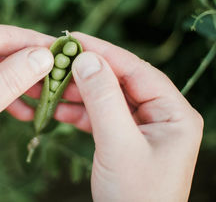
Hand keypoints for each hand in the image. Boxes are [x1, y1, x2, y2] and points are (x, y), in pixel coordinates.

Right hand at [68, 33, 201, 200]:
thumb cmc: (136, 196)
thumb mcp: (119, 145)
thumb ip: (103, 100)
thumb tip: (86, 59)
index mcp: (173, 113)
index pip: (136, 70)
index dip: (104, 52)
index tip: (72, 39)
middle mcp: (160, 115)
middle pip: (119, 82)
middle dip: (86, 73)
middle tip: (56, 61)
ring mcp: (141, 127)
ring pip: (106, 98)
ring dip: (78, 93)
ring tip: (50, 85)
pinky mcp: (123, 139)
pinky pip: (99, 117)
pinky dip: (78, 113)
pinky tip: (56, 109)